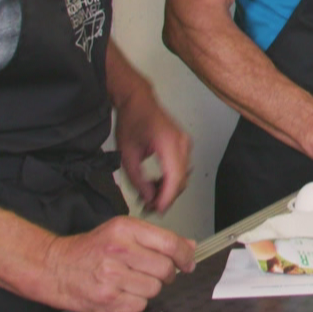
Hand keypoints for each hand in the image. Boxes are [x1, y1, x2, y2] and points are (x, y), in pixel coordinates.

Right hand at [36, 216, 195, 311]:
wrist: (54, 267)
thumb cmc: (88, 250)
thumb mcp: (120, 232)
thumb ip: (155, 238)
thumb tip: (188, 246)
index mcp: (125, 229)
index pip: (170, 243)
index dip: (185, 255)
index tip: (188, 262)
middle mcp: (118, 251)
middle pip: (165, 268)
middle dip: (166, 273)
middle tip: (154, 272)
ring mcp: (112, 276)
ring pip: (154, 289)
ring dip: (149, 288)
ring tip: (132, 281)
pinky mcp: (107, 299)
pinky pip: (139, 304)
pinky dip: (136, 301)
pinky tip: (123, 292)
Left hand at [113, 86, 191, 213]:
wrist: (138, 101)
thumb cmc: (132, 121)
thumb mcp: (127, 154)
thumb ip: (137, 180)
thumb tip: (149, 197)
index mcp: (168, 142)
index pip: (174, 178)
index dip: (167, 198)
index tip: (156, 210)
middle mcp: (182, 143)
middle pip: (181, 180)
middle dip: (166, 197)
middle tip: (149, 207)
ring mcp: (185, 144)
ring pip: (183, 177)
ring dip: (168, 190)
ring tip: (149, 196)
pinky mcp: (184, 146)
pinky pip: (181, 169)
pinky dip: (170, 180)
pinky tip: (156, 184)